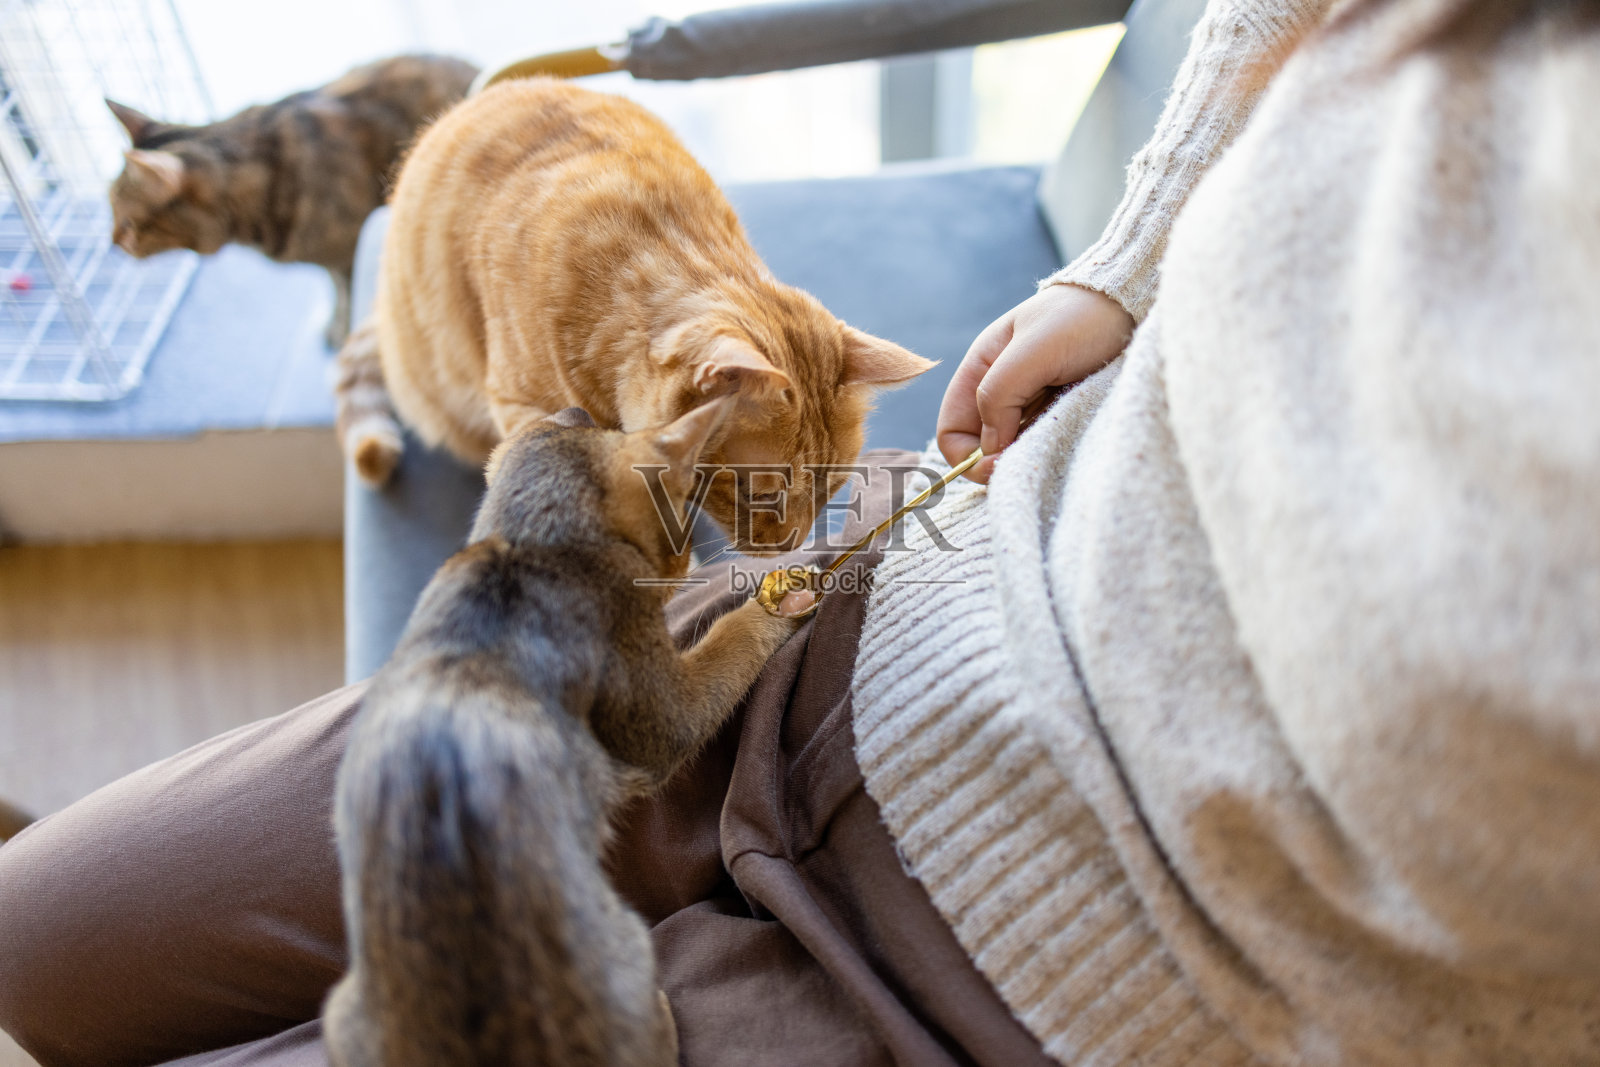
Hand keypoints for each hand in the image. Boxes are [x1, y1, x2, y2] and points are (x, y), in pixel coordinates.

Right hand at [936, 284, 1133, 482]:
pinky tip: (1065, 438)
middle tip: (1027, 462)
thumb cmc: (1081, 318)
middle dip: (996, 461)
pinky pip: (1040, 442)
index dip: (965, 457)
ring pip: (1011, 449)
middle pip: (980, 446)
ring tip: (1052, 441)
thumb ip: (1000, 394)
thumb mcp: (1035, 350)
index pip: (951, 430)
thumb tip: (988, 448)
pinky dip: (1047, 448)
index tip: (997, 466)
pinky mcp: (1057, 413)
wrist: (1130, 305)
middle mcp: (999, 390)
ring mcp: (1029, 404)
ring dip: (1024, 455)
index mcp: (980, 370)